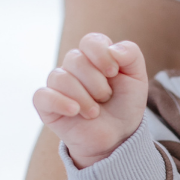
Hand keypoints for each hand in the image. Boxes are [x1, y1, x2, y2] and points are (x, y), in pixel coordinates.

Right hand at [33, 33, 147, 168]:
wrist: (118, 138)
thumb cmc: (125, 106)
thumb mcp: (137, 78)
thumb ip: (131, 54)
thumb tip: (113, 50)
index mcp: (93, 56)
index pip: (90, 41)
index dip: (101, 55)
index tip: (113, 73)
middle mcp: (73, 67)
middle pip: (75, 59)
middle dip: (96, 82)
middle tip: (106, 98)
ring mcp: (58, 86)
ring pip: (60, 77)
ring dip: (83, 97)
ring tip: (94, 113)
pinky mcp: (47, 105)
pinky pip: (42, 96)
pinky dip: (59, 102)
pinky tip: (74, 111)